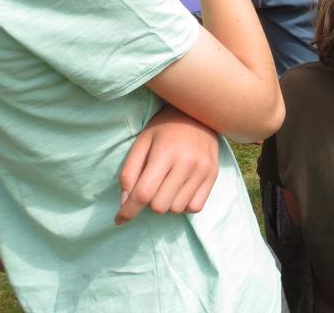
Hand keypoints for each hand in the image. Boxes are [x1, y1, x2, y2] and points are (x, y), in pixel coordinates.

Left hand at [115, 104, 220, 225]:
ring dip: (166, 204)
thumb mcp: (141, 143)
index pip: (144, 192)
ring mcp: (203, 170)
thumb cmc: (164, 128)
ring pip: (177, 209)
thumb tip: (125, 202)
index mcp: (165, 152)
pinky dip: (183, 205)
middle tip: (150, 188)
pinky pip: (195, 207)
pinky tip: (179, 190)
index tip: (119, 219)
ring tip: (166, 186)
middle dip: (148, 203)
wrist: (199, 114)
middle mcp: (187, 162)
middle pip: (160, 205)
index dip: (128, 210)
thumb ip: (129, 172)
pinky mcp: (213, 175)